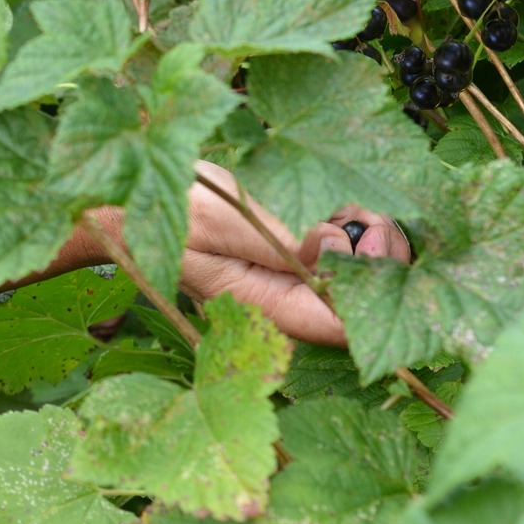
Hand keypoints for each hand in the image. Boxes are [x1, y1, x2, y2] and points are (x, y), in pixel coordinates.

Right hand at [174, 162, 410, 345]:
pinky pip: (338, 251)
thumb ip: (277, 239)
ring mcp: (290, 278)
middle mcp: (286, 300)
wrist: (142, 198)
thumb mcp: (220, 219)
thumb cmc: (173, 209)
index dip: (371, 288)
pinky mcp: (289, 254)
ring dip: (368, 238)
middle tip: (375, 218)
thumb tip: (334, 248)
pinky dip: (351, 226)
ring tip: (355, 203)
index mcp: (267, 306)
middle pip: (360, 300)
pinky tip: (342, 202)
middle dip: (380, 261)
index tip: (369, 241)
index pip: (343, 326)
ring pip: (356, 274)